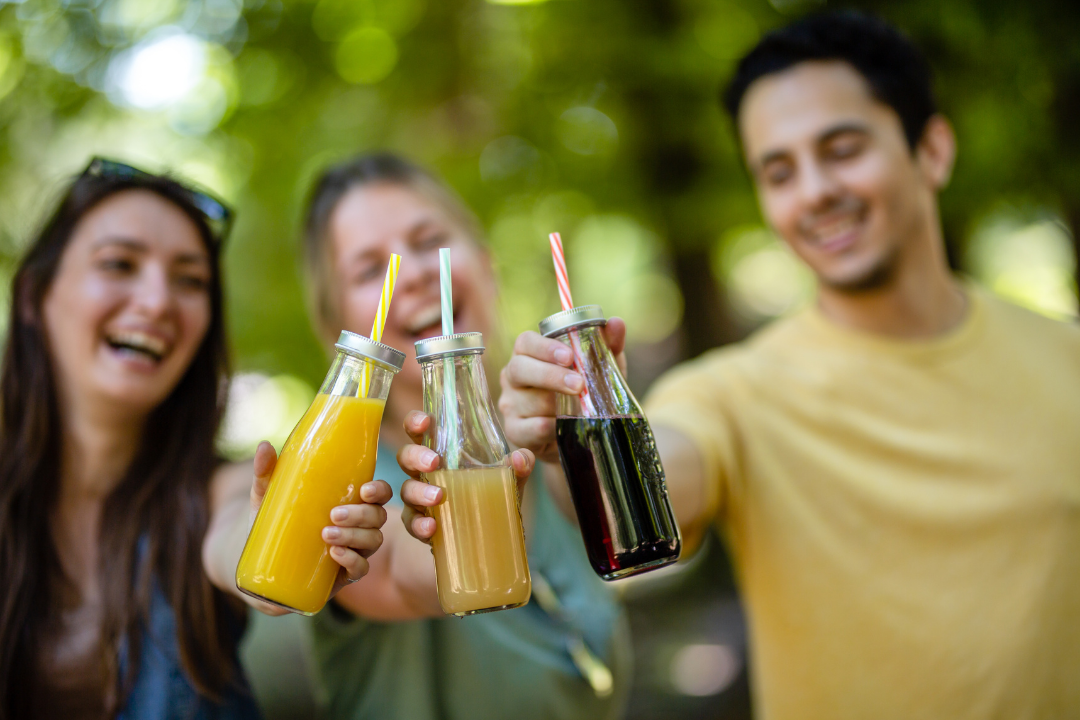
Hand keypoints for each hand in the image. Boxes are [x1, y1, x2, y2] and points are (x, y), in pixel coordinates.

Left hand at [249, 441, 393, 600]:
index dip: (379, 491)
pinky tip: (335, 555)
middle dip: (361, 515)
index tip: (364, 490)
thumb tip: (264, 446)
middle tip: (333, 514)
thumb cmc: (272, 524)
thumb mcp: (268, 499)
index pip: (378, 493)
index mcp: (348, 501)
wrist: (260, 565)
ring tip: (326, 534)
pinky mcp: (343, 574)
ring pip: (373, 541)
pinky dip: (353, 561)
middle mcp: (358, 525)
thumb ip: (267, 474)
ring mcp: (354, 550)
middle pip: (378, 516)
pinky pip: (361, 568)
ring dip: (354, 537)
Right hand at [396, 411, 535, 543]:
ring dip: (419, 492)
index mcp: (442, 452)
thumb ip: (519, 466)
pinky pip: (410, 522)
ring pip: (406, 489)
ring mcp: (420, 499)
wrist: (495, 536)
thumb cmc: (494, 495)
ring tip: (438, 496)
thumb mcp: (511, 480)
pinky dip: (418, 524)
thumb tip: (519, 458)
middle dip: (415, 456)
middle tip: (434, 462)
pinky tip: (432, 527)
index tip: (425, 422)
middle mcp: (425, 472)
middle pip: (406, 456)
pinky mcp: (420, 524)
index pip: (421, 430)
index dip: (415, 422)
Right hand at [498, 318, 626, 463]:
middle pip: (519, 368)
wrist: (573, 433)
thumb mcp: (597, 368)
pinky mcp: (514, 430)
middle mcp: (512, 376)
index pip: (526, 342)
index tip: (569, 356)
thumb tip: (616, 323)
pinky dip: (549, 428)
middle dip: (550, 376)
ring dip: (556, 406)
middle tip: (579, 384)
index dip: (544, 347)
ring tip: (579, 410)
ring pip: (529, 401)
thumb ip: (606, 345)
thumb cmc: (580, 391)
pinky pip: (529, 429)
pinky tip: (562, 427)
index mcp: (528, 353)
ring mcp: (510, 403)